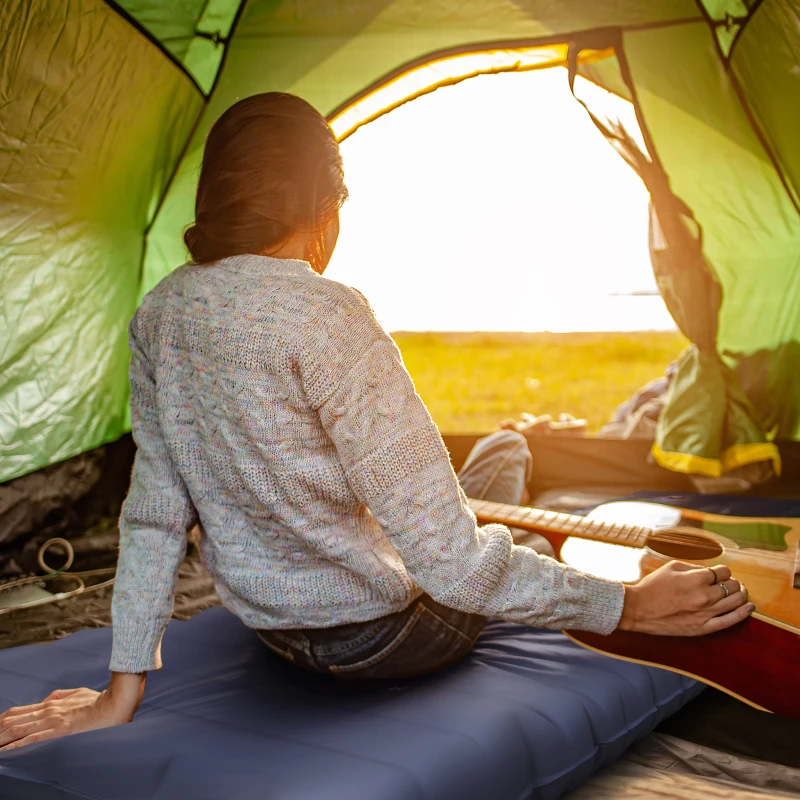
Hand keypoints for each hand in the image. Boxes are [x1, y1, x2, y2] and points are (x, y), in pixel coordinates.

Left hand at [0, 672, 144, 749]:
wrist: (115, 704)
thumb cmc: (99, 700)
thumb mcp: (77, 693)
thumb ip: (61, 696)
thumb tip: (47, 699)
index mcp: (51, 703)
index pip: (18, 712)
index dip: (1, 722)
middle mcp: (47, 710)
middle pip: (12, 721)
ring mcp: (52, 721)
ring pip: (16, 730)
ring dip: (0, 740)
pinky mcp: (58, 731)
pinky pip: (31, 740)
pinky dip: (15, 747)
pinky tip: (5, 753)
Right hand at [618, 561, 753, 635]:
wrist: (639, 609)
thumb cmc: (652, 586)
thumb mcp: (671, 567)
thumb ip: (694, 567)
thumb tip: (710, 570)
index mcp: (697, 579)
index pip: (723, 571)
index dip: (722, 570)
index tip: (718, 573)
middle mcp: (705, 596)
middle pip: (732, 586)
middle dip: (732, 582)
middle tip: (727, 582)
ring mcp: (706, 613)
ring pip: (735, 601)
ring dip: (741, 594)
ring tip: (741, 592)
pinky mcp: (703, 628)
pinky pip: (730, 621)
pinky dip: (743, 613)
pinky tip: (749, 607)